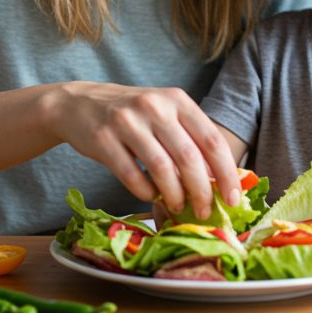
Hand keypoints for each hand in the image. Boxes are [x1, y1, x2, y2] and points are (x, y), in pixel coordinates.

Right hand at [49, 82, 239, 218]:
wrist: (78, 104)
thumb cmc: (131, 115)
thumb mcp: (164, 114)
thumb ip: (189, 139)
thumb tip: (219, 180)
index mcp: (177, 100)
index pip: (212, 140)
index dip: (226, 172)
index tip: (233, 198)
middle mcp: (155, 107)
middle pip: (189, 158)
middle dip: (201, 192)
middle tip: (204, 212)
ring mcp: (127, 121)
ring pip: (162, 169)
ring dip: (173, 195)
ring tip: (177, 207)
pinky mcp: (103, 139)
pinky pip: (131, 175)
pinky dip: (144, 192)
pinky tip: (149, 196)